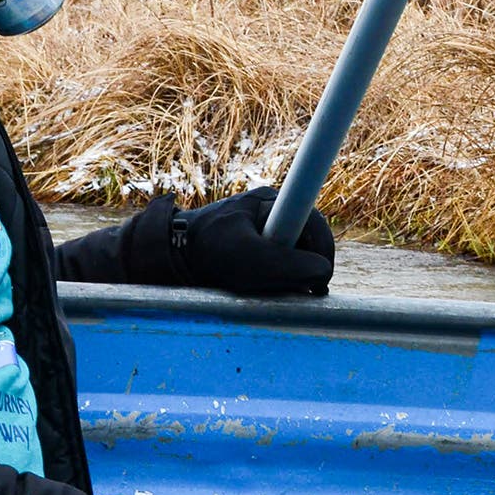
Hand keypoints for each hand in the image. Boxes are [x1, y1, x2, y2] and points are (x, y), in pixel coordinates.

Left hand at [175, 186, 334, 296]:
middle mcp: (271, 211)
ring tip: (269, 289)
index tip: (321, 276)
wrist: (171, 258)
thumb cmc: (207, 252)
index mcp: (271, 202)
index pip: (314, 222)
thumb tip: (322, 273)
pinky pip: (278, 265)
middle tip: (300, 292)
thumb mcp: (251, 260)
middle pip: (307, 241)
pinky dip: (275, 280)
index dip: (323, 248)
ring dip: (288, 277)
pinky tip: (261, 289)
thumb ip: (292, 266)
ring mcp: (263, 229)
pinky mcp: (255, 247)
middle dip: (305, 267)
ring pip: (294, 256)